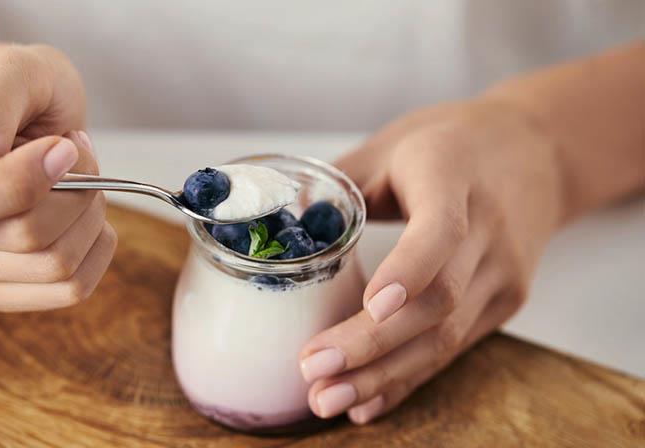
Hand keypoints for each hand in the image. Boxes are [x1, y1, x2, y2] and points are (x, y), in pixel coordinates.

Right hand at [0, 45, 116, 311]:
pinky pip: (70, 289)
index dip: (22, 182)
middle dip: (75, 189)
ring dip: (90, 213)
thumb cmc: (6, 87)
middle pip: (21, 238)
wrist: (11, 112)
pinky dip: (96, 246)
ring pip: (54, 266)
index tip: (63, 146)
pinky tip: (85, 212)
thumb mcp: (7, 69)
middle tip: (72, 148)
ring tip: (76, 175)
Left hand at [299, 99, 564, 422]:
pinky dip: (408, 377)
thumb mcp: (392, 144)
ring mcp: (503, 271)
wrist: (539, 153)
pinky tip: (368, 401)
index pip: (442, 230)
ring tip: (328, 400)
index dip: (410, 270)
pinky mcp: (505, 301)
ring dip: (385, 375)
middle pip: (438, 300)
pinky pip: (455, 347)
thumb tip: (276, 224)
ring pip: (446, 335)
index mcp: (453, 176)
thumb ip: (337, 182)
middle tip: (314, 370)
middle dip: (372, 343)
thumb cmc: (453, 143)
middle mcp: (489, 229)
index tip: (371, 304)